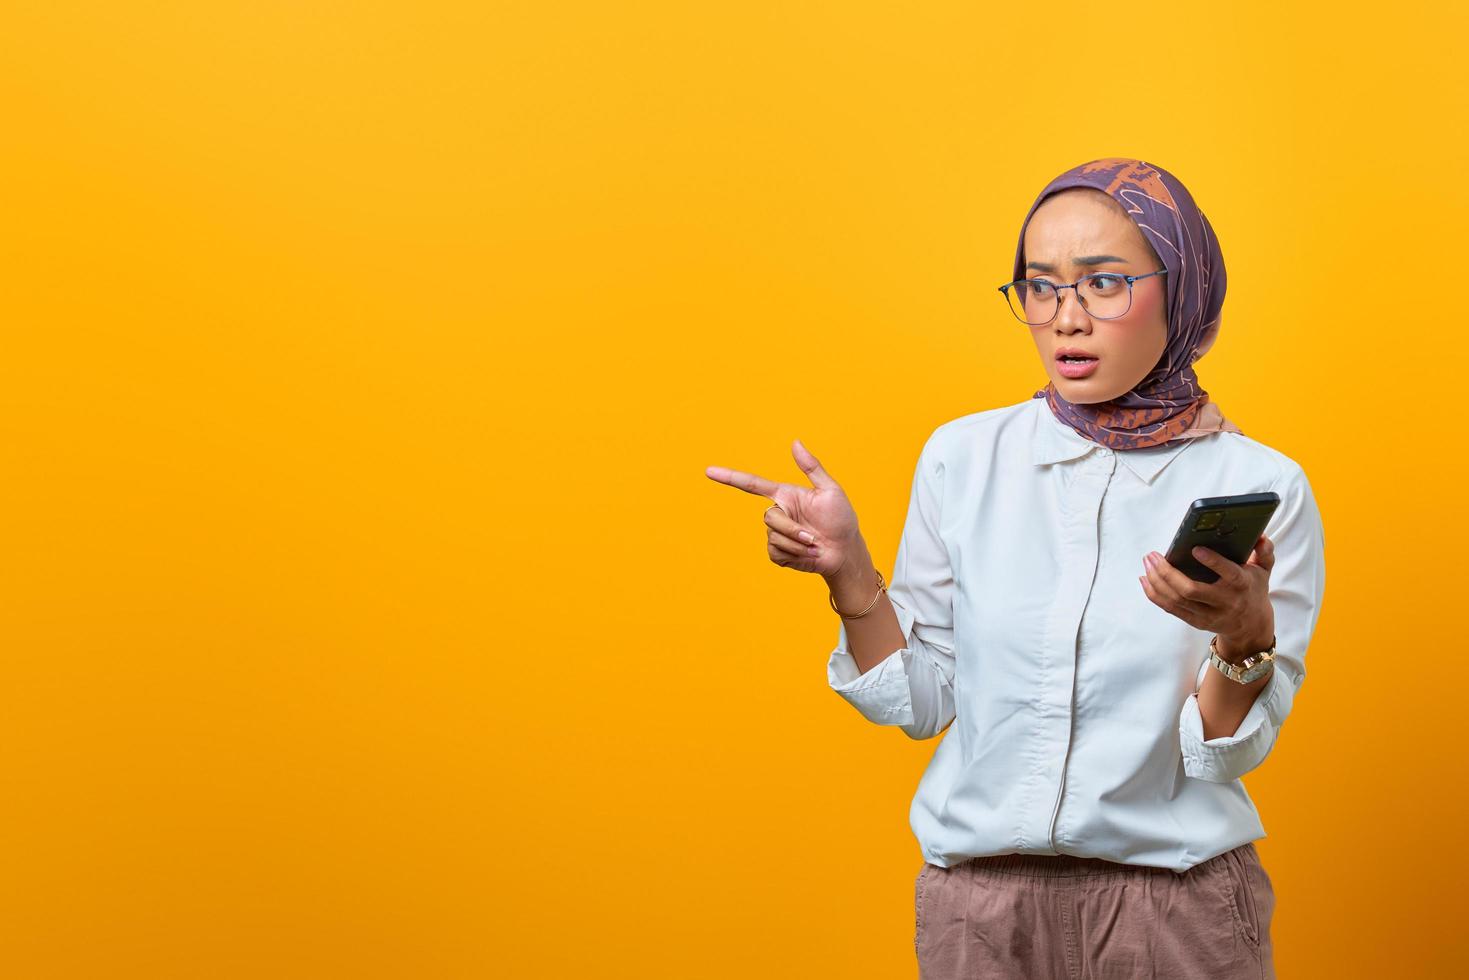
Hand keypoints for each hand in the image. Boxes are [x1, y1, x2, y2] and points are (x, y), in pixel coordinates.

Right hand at [705, 438, 864, 577]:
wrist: (845, 552)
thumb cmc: (841, 519)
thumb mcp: (830, 490)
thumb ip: (811, 467)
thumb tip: (795, 442)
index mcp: (785, 495)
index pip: (752, 485)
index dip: (730, 478)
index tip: (709, 471)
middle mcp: (778, 513)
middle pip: (769, 517)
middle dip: (793, 529)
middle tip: (814, 537)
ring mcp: (776, 534)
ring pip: (774, 536)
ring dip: (797, 543)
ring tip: (814, 545)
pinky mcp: (777, 553)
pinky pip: (776, 552)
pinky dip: (794, 555)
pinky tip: (807, 555)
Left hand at [1138, 534, 1275, 657]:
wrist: (1251, 625)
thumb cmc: (1253, 589)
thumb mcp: (1264, 570)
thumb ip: (1264, 551)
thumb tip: (1260, 535)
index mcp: (1241, 584)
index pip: (1228, 573)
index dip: (1213, 561)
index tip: (1195, 548)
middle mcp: (1224, 601)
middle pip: (1191, 590)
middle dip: (1167, 573)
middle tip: (1153, 555)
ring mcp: (1209, 614)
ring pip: (1177, 600)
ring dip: (1157, 581)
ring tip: (1148, 562)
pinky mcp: (1196, 622)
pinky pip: (1171, 609)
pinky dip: (1155, 594)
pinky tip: (1145, 579)